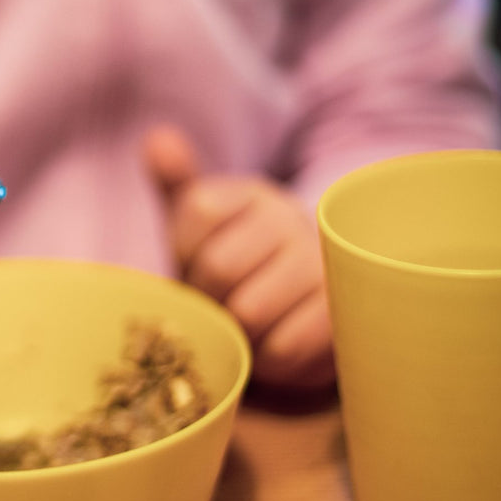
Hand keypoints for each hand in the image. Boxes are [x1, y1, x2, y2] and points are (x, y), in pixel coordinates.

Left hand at [142, 124, 334, 388]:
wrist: (303, 313)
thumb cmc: (236, 266)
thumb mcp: (198, 224)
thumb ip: (177, 183)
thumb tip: (158, 139)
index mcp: (252, 193)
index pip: (199, 210)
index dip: (185, 252)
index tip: (195, 266)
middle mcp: (292, 219)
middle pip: (218, 266)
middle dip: (206, 299)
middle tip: (217, 307)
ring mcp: (322, 265)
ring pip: (250, 311)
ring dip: (235, 334)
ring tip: (244, 329)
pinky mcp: (342, 316)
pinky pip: (284, 348)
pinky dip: (267, 360)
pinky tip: (271, 347)